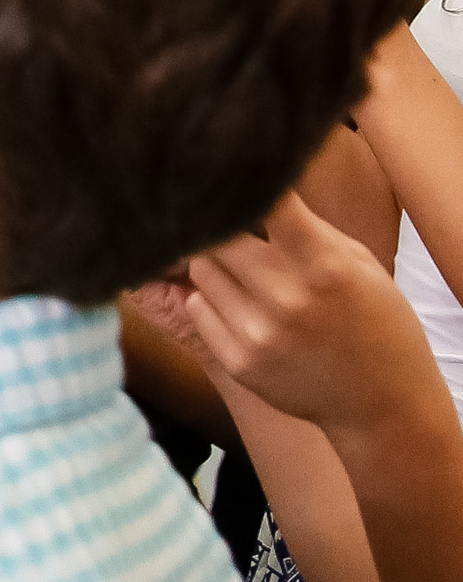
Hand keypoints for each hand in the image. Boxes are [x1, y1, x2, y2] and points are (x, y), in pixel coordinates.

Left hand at [177, 191, 444, 438]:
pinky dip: (213, 300)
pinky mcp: (237, 362)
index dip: (247, 186)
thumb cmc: (376, 322)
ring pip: (200, 269)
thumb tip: (257, 188)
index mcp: (324, 267)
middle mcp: (286, 300)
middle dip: (222, 227)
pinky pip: (198, 307)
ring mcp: (258, 334)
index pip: (266, 205)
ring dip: (216, 264)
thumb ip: (307, 228)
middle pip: (214, 237)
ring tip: (247, 274)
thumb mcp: (360, 265)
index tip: (236, 176)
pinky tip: (244, 308)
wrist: (383, 404)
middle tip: (234, 230)